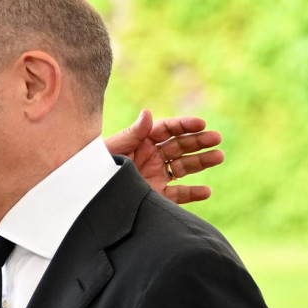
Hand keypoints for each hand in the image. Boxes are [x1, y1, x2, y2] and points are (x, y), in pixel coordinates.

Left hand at [105, 109, 222, 203]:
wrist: (89, 194)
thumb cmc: (96, 167)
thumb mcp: (112, 149)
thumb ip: (132, 134)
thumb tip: (148, 113)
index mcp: (141, 141)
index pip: (167, 129)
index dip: (184, 125)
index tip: (201, 124)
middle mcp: (151, 157)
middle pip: (180, 146)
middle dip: (199, 141)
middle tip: (216, 138)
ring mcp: (156, 176)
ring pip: (184, 167)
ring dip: (202, 161)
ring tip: (219, 156)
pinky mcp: (156, 195)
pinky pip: (178, 194)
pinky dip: (192, 193)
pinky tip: (206, 191)